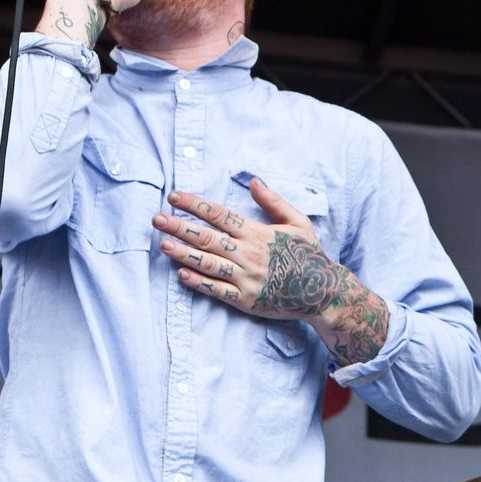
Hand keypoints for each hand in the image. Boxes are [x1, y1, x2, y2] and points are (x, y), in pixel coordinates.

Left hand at [154, 179, 390, 365]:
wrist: (323, 292)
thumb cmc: (309, 255)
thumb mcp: (298, 223)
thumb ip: (274, 202)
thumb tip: (253, 181)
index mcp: (258, 233)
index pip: (220, 214)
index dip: (195, 204)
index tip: (175, 196)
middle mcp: (249, 254)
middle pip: (208, 237)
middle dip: (180, 226)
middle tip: (157, 219)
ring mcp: (246, 278)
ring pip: (208, 263)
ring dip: (183, 253)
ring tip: (163, 244)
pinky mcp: (246, 300)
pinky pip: (218, 290)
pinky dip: (199, 283)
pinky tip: (182, 274)